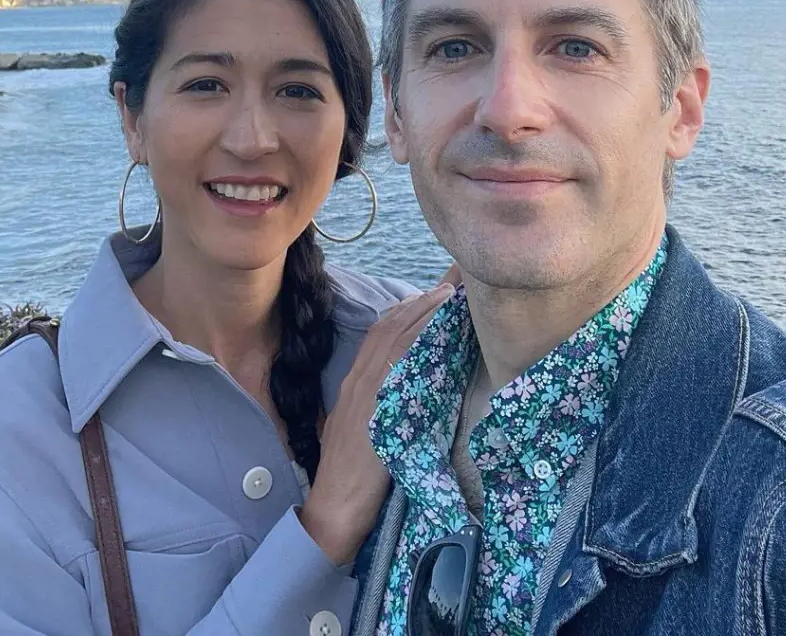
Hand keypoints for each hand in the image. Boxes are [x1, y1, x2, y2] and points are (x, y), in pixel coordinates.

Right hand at [301, 266, 459, 564]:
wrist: (333, 507)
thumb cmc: (349, 477)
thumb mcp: (362, 430)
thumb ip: (380, 406)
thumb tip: (407, 390)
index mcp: (355, 382)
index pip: (383, 332)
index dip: (409, 309)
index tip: (436, 292)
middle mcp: (359, 378)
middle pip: (392, 325)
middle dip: (422, 299)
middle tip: (453, 279)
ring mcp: (367, 390)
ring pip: (396, 336)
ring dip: (424, 309)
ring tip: (452, 290)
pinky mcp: (377, 404)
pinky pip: (399, 360)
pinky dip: (417, 336)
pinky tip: (437, 324)